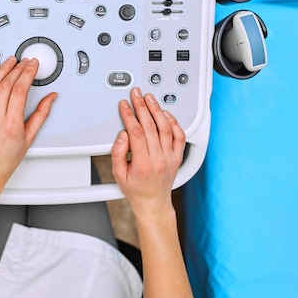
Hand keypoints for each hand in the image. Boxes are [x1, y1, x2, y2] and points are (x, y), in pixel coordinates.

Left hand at [0, 56, 56, 199]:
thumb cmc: (5, 160)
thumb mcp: (29, 138)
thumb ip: (41, 114)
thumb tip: (50, 98)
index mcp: (11, 125)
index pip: (20, 90)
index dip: (27, 73)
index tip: (32, 65)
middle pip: (5, 84)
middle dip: (16, 68)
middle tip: (23, 62)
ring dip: (0, 70)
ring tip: (9, 63)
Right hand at [111, 87, 185, 218]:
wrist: (153, 202)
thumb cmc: (136, 189)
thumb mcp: (118, 174)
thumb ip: (118, 152)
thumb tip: (123, 134)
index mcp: (144, 164)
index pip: (136, 132)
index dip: (129, 115)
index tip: (124, 105)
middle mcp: (160, 159)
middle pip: (151, 126)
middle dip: (141, 106)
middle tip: (136, 94)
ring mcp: (171, 157)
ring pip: (166, 127)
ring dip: (157, 110)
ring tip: (150, 98)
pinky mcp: (178, 156)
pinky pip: (179, 135)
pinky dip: (173, 122)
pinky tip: (165, 113)